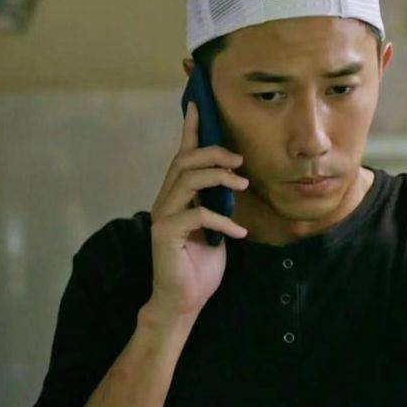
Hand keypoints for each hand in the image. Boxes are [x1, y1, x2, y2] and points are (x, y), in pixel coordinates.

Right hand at [147, 101, 248, 319]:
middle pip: (185, 160)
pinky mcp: (166, 233)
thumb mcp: (214, 227)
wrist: (183, 301)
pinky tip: (239, 232)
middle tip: (239, 161)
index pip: (182, 156)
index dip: (190, 130)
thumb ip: (216, 202)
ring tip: (243, 186)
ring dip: (219, 178)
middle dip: (214, 153)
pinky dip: (223, 220)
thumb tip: (233, 181)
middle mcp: (165, 200)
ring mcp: (163, 216)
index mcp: (177, 196)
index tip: (198, 105)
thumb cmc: (199, 264)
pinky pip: (198, 215)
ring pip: (188, 179)